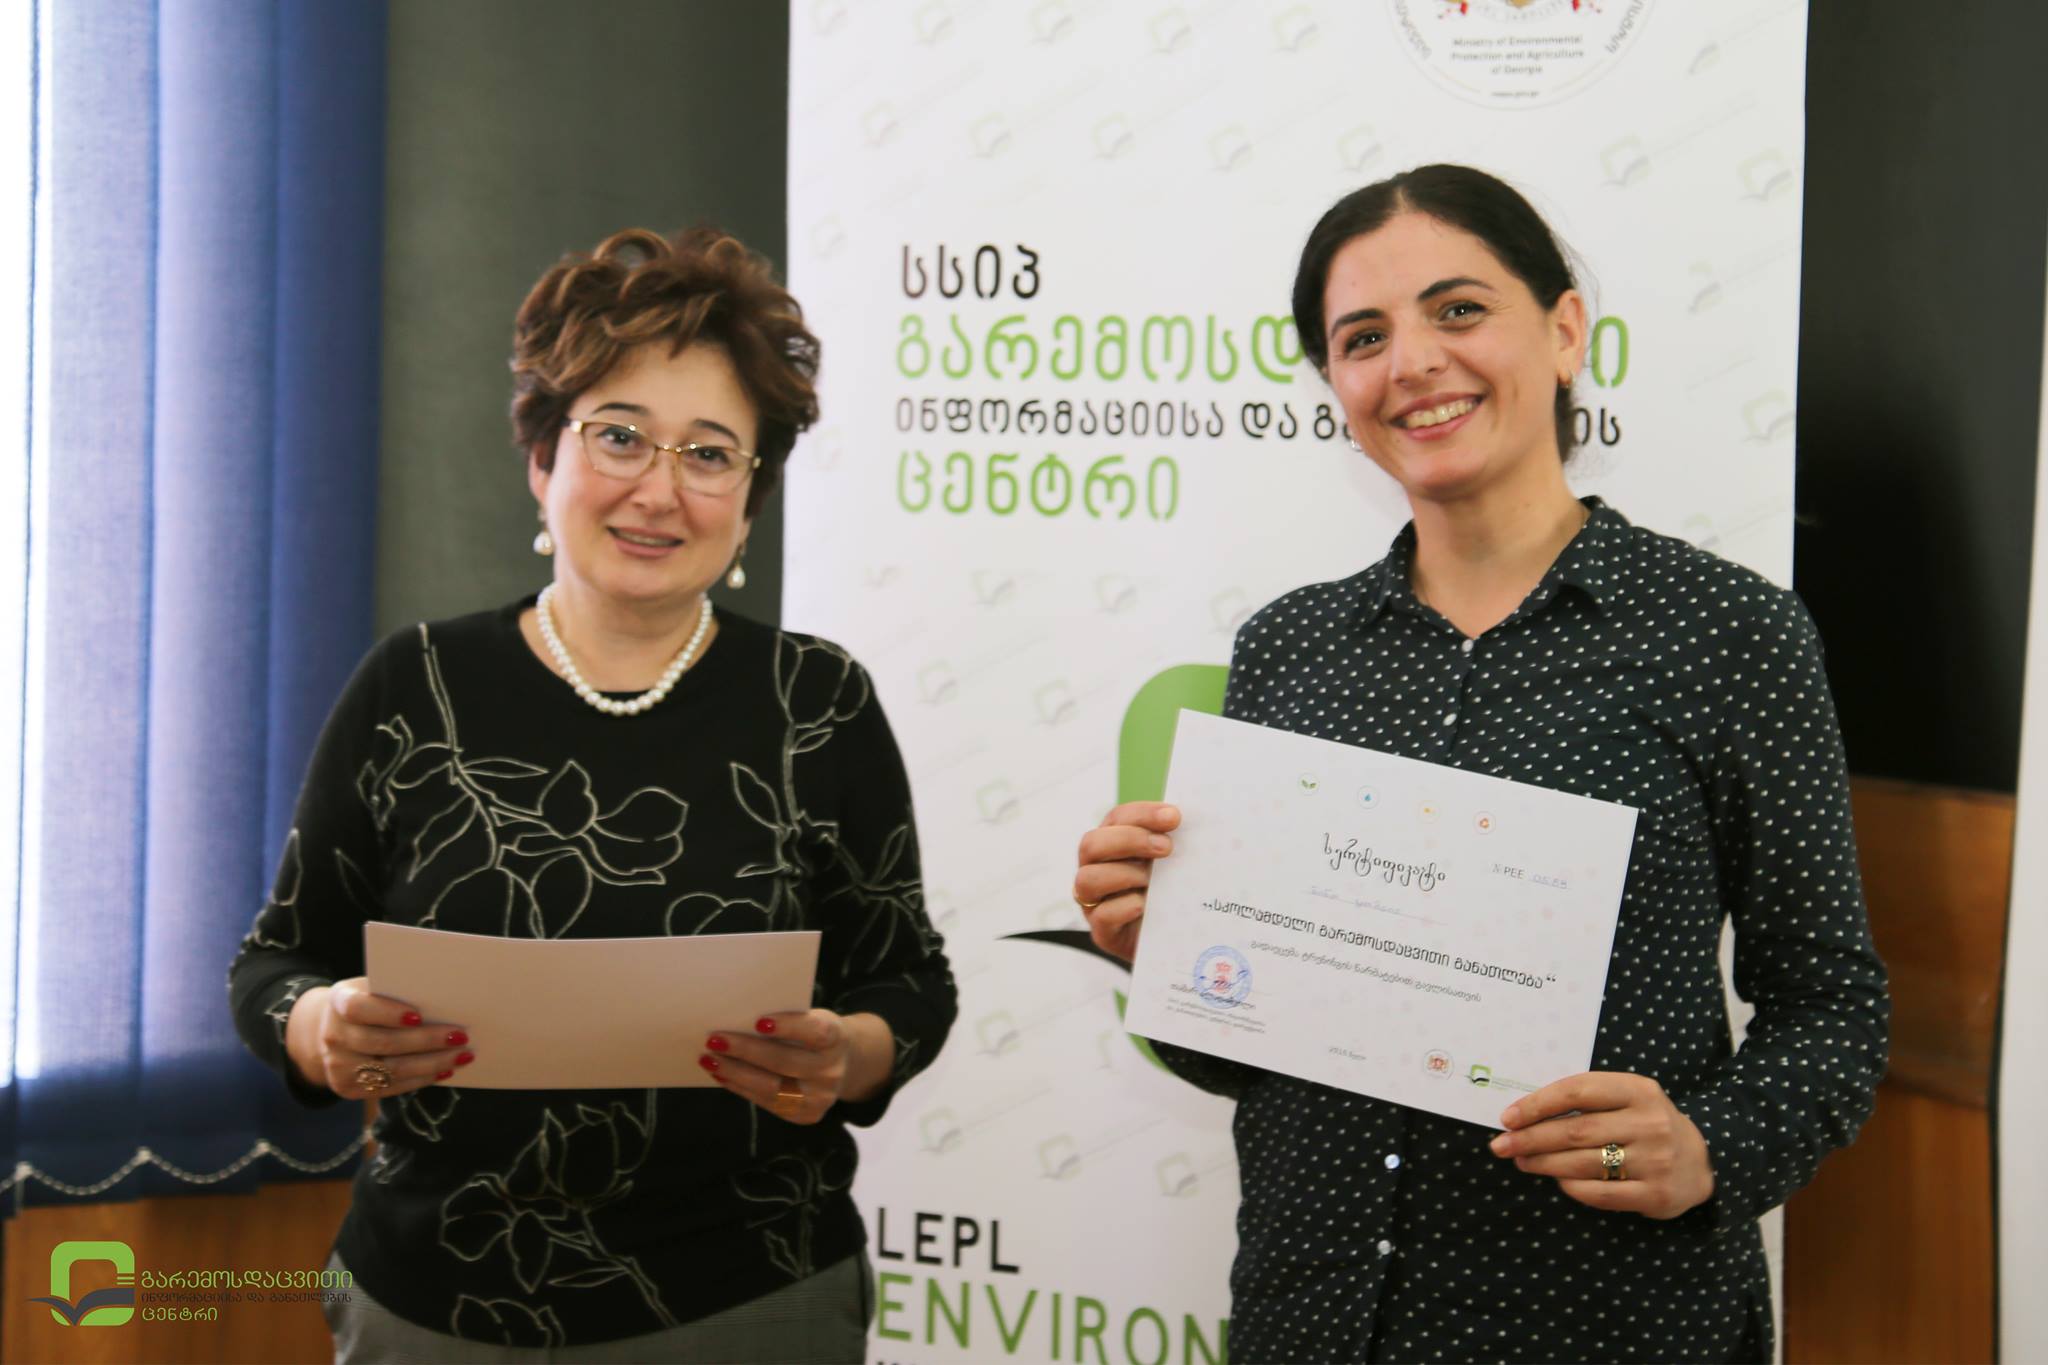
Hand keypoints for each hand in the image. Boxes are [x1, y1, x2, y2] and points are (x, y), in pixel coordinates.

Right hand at [285, 978, 472, 1099]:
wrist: (334, 1030)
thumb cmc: (369, 1001)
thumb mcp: (374, 988)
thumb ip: (398, 991)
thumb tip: (447, 996)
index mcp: (339, 1001)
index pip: (359, 1009)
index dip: (388, 1013)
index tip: (418, 1016)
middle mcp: (333, 1035)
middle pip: (382, 1042)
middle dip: (425, 1041)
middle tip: (460, 1036)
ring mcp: (338, 1065)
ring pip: (390, 1069)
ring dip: (431, 1064)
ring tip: (461, 1056)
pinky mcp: (347, 1088)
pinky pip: (389, 1087)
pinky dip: (420, 1079)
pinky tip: (443, 1070)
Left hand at [700, 1010, 893, 1124]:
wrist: (843, 1063)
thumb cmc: (813, 1032)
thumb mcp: (811, 1018)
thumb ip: (785, 1020)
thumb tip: (734, 1020)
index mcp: (837, 1038)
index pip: (815, 1032)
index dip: (789, 1026)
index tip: (759, 1021)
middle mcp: (832, 1071)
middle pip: (785, 1062)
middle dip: (745, 1050)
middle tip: (714, 1039)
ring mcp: (820, 1098)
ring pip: (771, 1088)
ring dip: (735, 1072)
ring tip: (708, 1059)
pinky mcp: (806, 1115)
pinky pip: (768, 1103)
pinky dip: (740, 1087)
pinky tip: (721, 1074)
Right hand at [1072, 801, 1180, 962]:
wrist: (1174, 939)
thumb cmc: (1171, 894)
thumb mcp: (1173, 864)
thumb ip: (1175, 843)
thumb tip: (1197, 824)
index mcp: (1113, 844)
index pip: (1117, 818)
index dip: (1143, 814)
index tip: (1174, 817)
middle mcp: (1095, 869)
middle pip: (1091, 844)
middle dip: (1130, 840)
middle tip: (1166, 847)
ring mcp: (1094, 902)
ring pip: (1087, 879)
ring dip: (1124, 874)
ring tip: (1153, 880)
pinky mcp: (1103, 932)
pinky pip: (1101, 916)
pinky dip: (1124, 907)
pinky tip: (1145, 905)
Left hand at [1489, 1071, 1714, 1218]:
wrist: (1700, 1162)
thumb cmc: (1646, 1124)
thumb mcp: (1627, 1099)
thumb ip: (1587, 1100)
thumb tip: (1525, 1113)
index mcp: (1638, 1090)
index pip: (1577, 1091)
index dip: (1537, 1104)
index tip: (1508, 1117)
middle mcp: (1649, 1122)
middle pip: (1575, 1130)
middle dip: (1531, 1138)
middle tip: (1501, 1145)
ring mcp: (1654, 1159)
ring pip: (1583, 1162)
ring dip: (1544, 1163)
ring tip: (1521, 1161)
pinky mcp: (1654, 1194)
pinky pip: (1600, 1192)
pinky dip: (1572, 1187)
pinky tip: (1557, 1181)